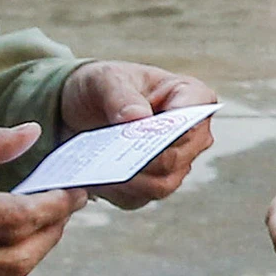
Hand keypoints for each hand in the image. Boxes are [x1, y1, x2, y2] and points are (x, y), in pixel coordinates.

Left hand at [59, 60, 215, 208]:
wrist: (84, 108)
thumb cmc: (104, 85)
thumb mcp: (106, 79)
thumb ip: (121, 95)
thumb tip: (138, 119)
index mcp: (191, 96)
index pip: (192, 120)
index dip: (172, 131)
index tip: (143, 130)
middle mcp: (191, 135)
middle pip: (176, 158)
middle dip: (144, 159)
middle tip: (113, 154)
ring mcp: (175, 163)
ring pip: (161, 184)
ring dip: (129, 179)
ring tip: (101, 168)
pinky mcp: (152, 185)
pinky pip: (139, 197)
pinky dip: (116, 189)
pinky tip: (97, 177)